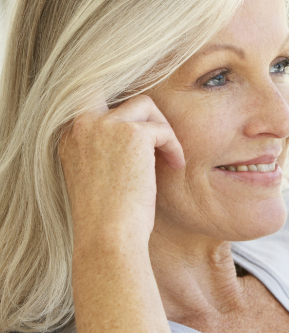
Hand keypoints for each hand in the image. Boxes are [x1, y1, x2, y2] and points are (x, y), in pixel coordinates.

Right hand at [59, 95, 184, 245]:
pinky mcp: (132, 135)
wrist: (108, 236)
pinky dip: (174, 146)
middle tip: (159, 139)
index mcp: (69, 136)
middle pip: (120, 95)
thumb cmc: (107, 219)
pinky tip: (176, 166)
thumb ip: (105, 150)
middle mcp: (81, 125)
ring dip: (162, 128)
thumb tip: (138, 135)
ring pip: (145, 105)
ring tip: (168, 156)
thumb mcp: (96, 176)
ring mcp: (104, 126)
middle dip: (144, 111)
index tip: (139, 124)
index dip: (119, 105)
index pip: (90, 98)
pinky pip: (162, 129)